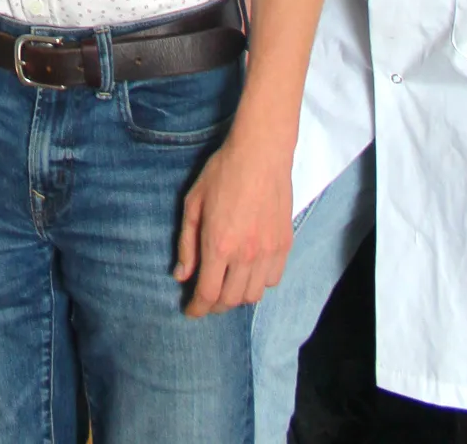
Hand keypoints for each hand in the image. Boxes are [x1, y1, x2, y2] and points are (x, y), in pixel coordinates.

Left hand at [173, 126, 294, 316]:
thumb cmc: (222, 173)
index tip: (190, 311)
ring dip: (237, 297)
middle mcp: (245, 256)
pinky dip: (258, 284)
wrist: (260, 155)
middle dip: (214, 305)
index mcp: (219, 246)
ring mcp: (268, 252)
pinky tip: (248, 272)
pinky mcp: (284, 246)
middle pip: (231, 300)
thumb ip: (186, 244)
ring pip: (253, 296)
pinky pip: (272, 280)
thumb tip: (181, 276)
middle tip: (205, 297)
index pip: (208, 293)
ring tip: (226, 286)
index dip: (197, 309)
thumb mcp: (193, 204)